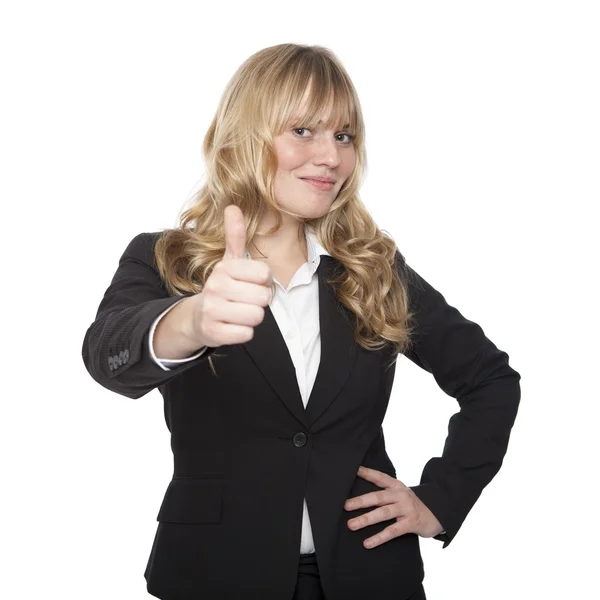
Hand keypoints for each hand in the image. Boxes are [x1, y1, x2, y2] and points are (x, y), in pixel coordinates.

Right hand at [189, 205, 273, 347]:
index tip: (250, 283)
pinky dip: (243, 332)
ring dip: (252, 317)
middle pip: (263, 298)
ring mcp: (212, 310)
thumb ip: (234, 236)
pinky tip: (232, 326)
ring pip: (256, 316)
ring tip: (238, 312)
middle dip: (258, 302)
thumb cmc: (222, 288)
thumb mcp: (228, 262)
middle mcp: (216, 287)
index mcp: (224, 268)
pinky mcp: (213, 332)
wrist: (197, 317)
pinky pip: (246, 334)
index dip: (263, 282)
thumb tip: (233, 207)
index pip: (265, 275)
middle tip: (244, 300)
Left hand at [344, 466, 443, 548]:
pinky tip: (368, 543)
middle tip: (345, 506)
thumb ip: (385, 494)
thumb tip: (359, 498)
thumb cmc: (411, 505)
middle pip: (378, 497)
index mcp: (396, 486)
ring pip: (383, 513)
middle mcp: (401, 495)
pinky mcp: (411, 523)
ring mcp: (406, 508)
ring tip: (351, 525)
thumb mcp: (400, 494)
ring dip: (366, 519)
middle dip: (360, 501)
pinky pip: (393, 531)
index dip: (367, 473)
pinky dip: (379, 537)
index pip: (379, 477)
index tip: (353, 470)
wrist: (438, 514)